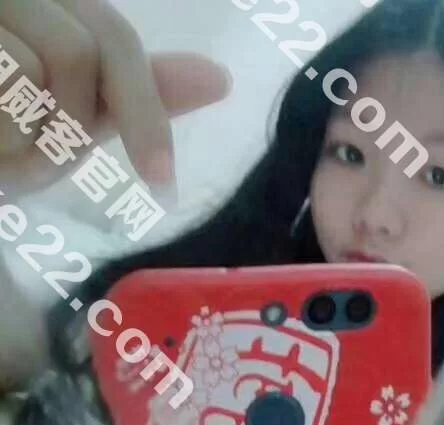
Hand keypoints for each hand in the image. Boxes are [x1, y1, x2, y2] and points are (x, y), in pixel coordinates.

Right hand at [0, 0, 231, 194]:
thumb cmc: (0, 140)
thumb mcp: (69, 118)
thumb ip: (136, 94)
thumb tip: (220, 78)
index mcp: (46, 5)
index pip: (111, 38)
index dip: (144, 111)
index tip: (162, 185)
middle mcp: (17, 0)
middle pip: (80, 52)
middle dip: (67, 128)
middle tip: (27, 164)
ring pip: (37, 70)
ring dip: (27, 141)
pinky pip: (8, 80)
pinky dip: (5, 143)